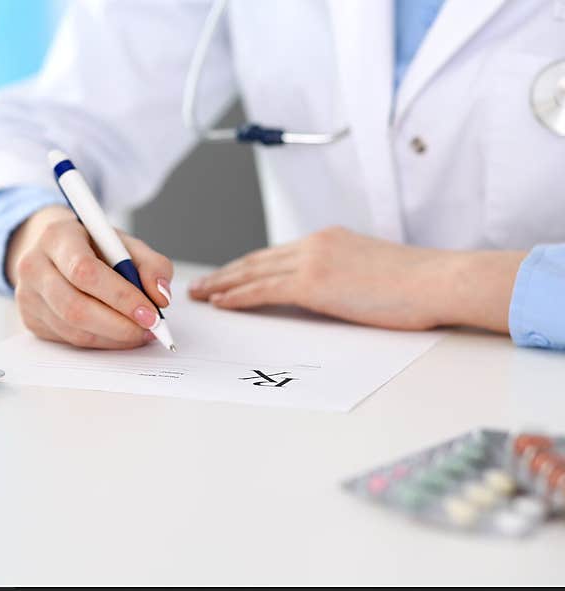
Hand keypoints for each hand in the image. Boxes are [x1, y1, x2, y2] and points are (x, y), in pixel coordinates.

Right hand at [6, 205, 173, 347]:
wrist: (53, 249)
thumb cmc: (91, 245)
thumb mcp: (123, 243)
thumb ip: (151, 264)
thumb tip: (161, 297)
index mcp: (57, 237)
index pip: (85, 271)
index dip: (121, 296)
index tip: (151, 312)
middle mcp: (34, 266)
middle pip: (75, 307)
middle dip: (120, 325)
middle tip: (150, 329)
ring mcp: (27, 296)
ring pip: (73, 330)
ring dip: (114, 337)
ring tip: (141, 332)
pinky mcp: (31, 320)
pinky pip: (70, 340)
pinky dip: (101, 342)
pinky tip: (119, 334)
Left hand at [189, 226, 525, 332]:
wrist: (439, 279)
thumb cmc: (416, 283)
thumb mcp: (372, 270)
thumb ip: (343, 275)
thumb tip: (332, 293)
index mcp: (328, 239)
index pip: (276, 255)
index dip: (247, 267)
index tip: (228, 276)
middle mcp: (314, 244)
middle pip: (256, 260)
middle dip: (225, 274)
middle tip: (201, 286)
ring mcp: (311, 260)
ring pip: (252, 272)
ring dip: (221, 285)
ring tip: (200, 296)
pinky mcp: (312, 282)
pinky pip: (263, 289)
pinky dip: (238, 296)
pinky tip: (221, 303)